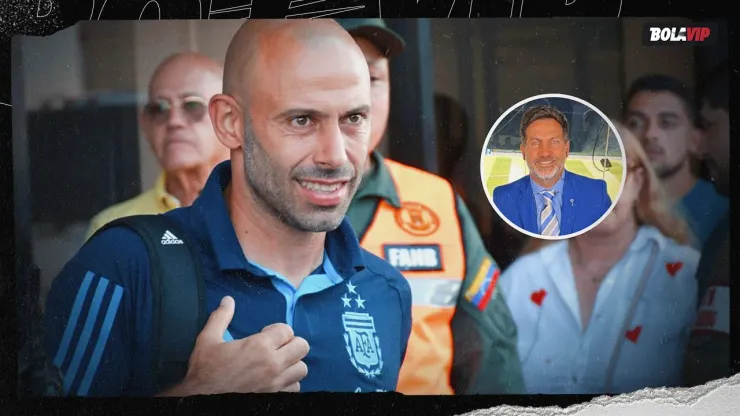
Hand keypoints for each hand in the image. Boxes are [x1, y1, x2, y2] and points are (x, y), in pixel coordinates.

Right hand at [160, 296, 308, 395]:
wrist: (201, 400)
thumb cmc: (205, 371)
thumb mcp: (207, 340)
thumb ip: (221, 317)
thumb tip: (228, 300)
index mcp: (259, 346)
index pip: (287, 330)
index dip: (277, 330)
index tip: (265, 334)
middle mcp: (273, 364)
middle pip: (302, 346)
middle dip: (290, 343)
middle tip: (276, 346)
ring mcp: (276, 383)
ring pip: (302, 368)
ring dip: (292, 363)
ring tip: (278, 362)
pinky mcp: (275, 397)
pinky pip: (295, 387)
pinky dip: (289, 382)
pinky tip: (276, 378)